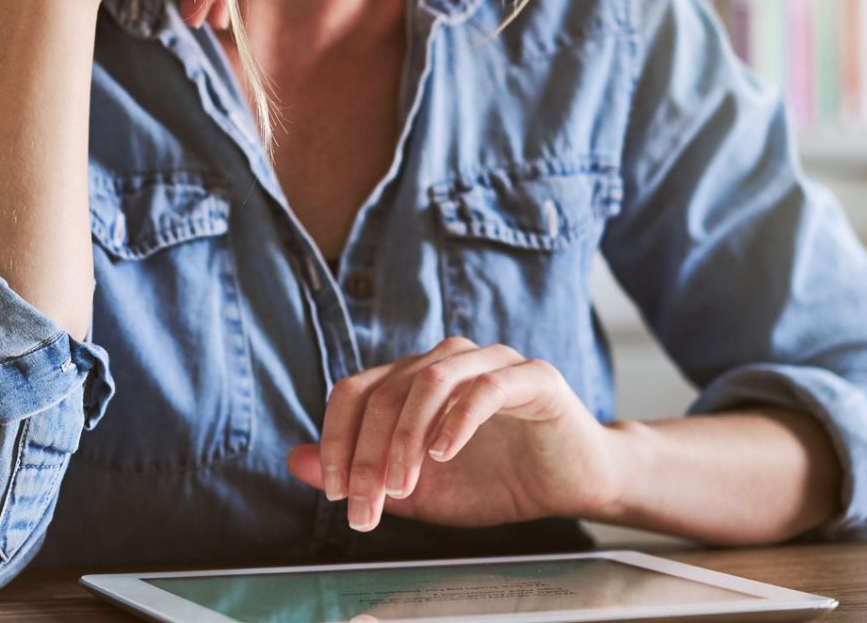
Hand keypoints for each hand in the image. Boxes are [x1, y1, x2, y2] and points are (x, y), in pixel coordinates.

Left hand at [284, 337, 624, 532]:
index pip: (355, 391)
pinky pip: (485, 386)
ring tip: (403, 484)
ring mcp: (491, 362)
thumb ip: (362, 473)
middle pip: (386, 392)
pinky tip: (444, 454)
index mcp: (415, 379)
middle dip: (369, 455)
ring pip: (428, 381)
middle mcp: (447, 360)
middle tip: (368, 506)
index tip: (337, 493)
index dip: (337, 440)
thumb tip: (293, 460)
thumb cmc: (498, 481)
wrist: (573, 484)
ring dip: (405, 437)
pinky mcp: (532, 377)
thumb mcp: (418, 490)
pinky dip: (457, 419)